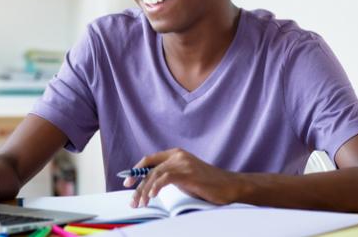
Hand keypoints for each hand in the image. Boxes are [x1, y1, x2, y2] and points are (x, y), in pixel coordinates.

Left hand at [124, 148, 240, 207]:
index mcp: (175, 153)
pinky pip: (165, 178)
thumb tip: (148, 184)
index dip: (136, 171)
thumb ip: (168, 175)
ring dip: (145, 191)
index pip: (149, 159)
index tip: (128, 183)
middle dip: (138, 186)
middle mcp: (177, 155)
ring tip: (141, 203)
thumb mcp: (183, 177)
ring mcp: (183, 162)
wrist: (229, 186)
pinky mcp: (188, 172)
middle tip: (132, 201)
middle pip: (150, 169)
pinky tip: (152, 196)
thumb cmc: (206, 184)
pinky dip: (156, 187)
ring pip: (155, 174)